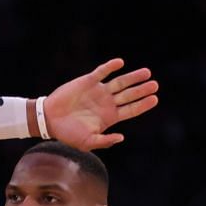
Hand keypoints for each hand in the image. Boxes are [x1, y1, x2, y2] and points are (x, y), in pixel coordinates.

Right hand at [42, 59, 158, 150]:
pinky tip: (120, 63)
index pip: (131, 110)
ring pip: (120, 82)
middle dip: (142, 90)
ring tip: (147, 73)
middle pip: (129, 95)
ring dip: (133, 77)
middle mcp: (107, 103)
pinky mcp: (88, 81)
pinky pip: (102, 72)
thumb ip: (105, 141)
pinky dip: (110, 67)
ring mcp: (99, 91)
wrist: (50, 120)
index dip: (143, 104)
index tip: (155, 99)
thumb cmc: (69, 134)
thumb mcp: (88, 142)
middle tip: (155, 85)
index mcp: (110, 117)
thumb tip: (122, 138)